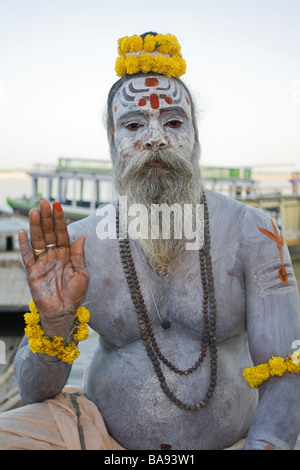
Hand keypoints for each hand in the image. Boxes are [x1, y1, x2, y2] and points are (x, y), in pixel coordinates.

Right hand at [19, 200, 88, 337]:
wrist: (63, 312)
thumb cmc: (75, 294)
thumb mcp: (82, 274)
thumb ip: (79, 256)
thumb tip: (80, 236)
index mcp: (67, 254)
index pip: (62, 233)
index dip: (59, 220)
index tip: (57, 205)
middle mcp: (54, 255)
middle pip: (49, 233)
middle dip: (47, 218)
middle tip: (44, 202)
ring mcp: (42, 262)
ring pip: (38, 240)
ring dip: (36, 226)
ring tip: (35, 212)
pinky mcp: (32, 271)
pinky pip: (27, 256)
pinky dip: (24, 245)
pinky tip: (23, 232)